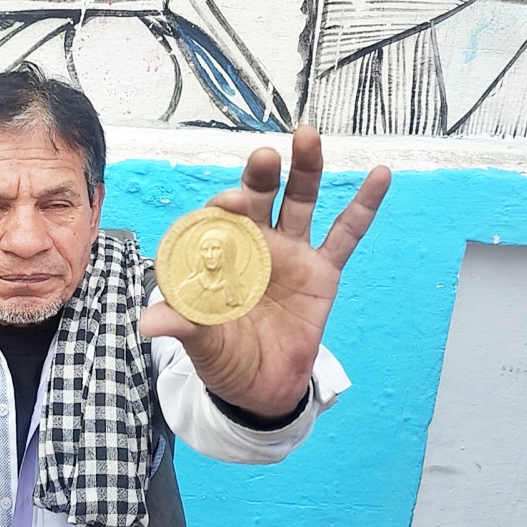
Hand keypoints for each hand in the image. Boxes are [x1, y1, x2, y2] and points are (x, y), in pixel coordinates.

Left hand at [139, 126, 389, 419]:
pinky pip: (346, 235)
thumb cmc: (223, 357)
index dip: (221, 209)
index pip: (216, 221)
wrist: (261, 390)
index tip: (226, 204)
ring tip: (308, 136)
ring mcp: (290, 253)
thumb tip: (148, 324)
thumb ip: (183, 326)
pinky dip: (363, 205)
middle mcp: (253, 244)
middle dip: (259, 177)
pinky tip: (379, 174)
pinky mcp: (322, 271)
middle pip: (257, 199)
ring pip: (299, 202)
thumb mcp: (201, 344)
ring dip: (304, 170)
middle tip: (264, 158)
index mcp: (218, 255)